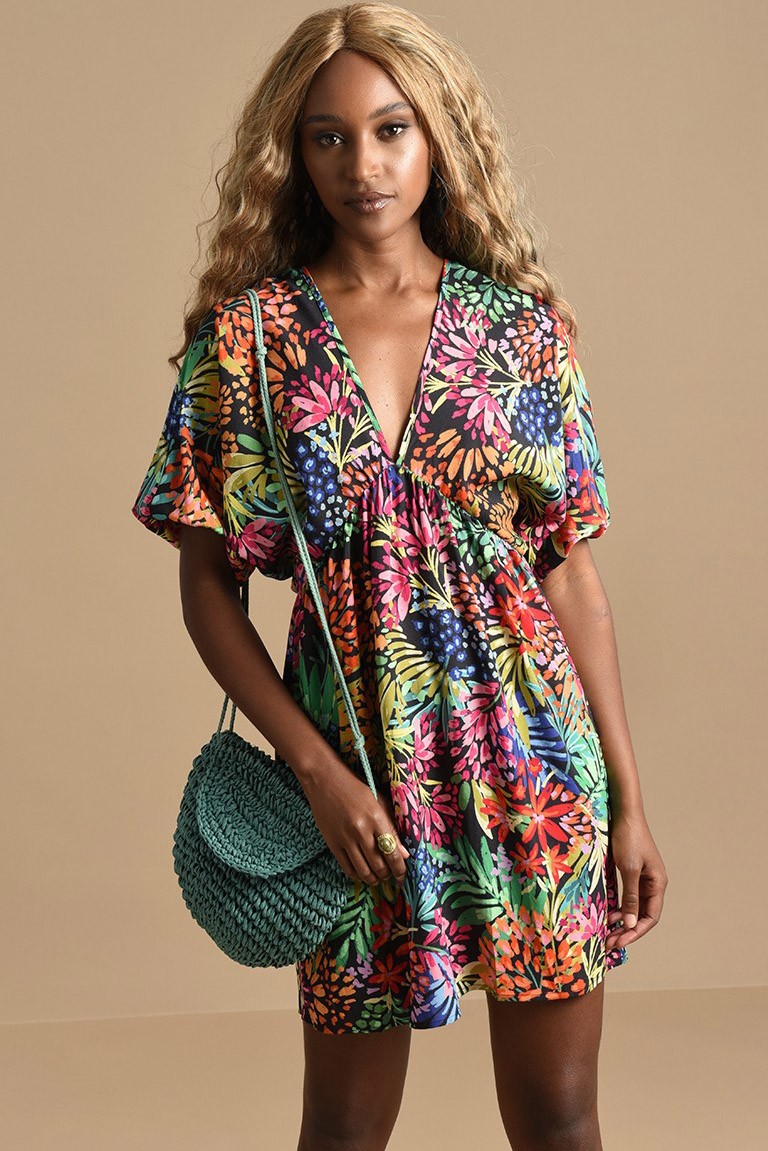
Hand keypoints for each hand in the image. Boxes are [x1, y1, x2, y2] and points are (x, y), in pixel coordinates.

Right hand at [300, 756, 410, 889]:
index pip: (392, 852)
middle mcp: (361, 830)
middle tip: (391, 876)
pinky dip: (356, 875)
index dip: (400, 869)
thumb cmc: (356, 788)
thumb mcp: (379, 802)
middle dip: (388, 875)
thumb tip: (404, 854)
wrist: (325, 780)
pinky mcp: (332, 843)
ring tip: (378, 877)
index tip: (403, 877)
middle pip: (378, 865)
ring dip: (373, 879)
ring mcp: (345, 838)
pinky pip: (346, 868)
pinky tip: (362, 872)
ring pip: (363, 871)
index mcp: (376, 818)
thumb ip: (392, 828)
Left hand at [605, 810, 667, 949]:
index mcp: (658, 883)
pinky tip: (607, 914)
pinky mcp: (632, 871)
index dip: (635, 932)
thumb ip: (630, 897)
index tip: (618, 941)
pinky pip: (628, 896)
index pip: (650, 917)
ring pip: (634, 907)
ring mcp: (643, 877)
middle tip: (609, 942)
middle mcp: (653, 883)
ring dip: (622, 921)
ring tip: (606, 932)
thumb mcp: (629, 869)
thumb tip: (629, 924)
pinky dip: (619, 907)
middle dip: (627, 930)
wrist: (625, 812)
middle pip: (642, 915)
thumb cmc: (628, 838)